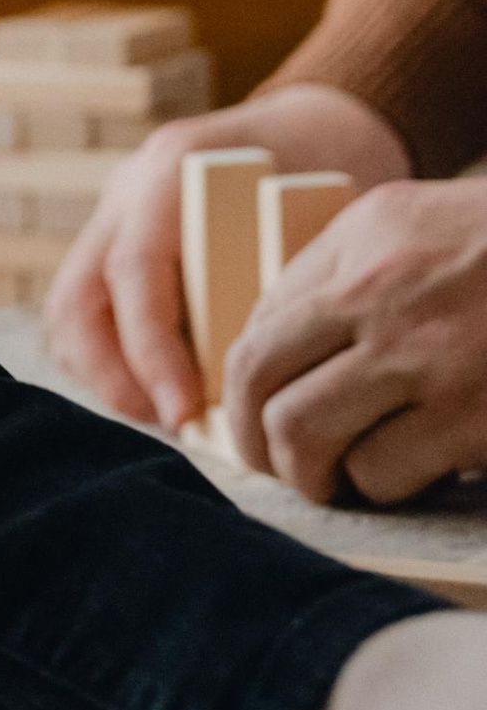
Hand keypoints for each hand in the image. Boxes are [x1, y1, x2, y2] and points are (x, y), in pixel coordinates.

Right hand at [42, 82, 406, 430]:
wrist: (316, 122)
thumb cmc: (329, 166)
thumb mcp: (322, 209)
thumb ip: (286, 276)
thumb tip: (265, 374)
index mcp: (172, 170)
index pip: (134, 271)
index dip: (151, 351)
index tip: (185, 412)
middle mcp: (127, 189)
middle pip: (77, 298)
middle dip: (113, 377)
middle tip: (169, 422)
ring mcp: (112, 212)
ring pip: (70, 310)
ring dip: (107, 374)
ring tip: (168, 413)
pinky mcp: (113, 240)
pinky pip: (86, 311)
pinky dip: (110, 359)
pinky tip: (161, 390)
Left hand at [225, 181, 486, 504]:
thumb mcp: (412, 223)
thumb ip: (339, 269)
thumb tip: (275, 342)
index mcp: (362, 244)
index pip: (256, 329)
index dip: (244, 392)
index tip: (255, 423)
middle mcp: (380, 295)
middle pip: (259, 386)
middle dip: (258, 444)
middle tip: (283, 470)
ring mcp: (426, 359)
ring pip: (307, 437)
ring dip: (316, 474)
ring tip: (344, 481)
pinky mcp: (470, 418)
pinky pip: (384, 472)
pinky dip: (386, 486)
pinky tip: (415, 475)